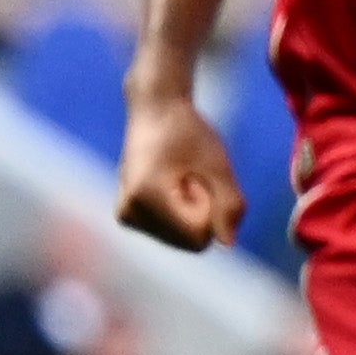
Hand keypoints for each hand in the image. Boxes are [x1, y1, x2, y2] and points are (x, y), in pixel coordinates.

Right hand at [115, 83, 242, 252]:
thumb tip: (228, 243)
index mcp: (146, 196)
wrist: (154, 110)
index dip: (210, 207)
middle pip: (189, 241)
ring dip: (190, 214)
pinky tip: (169, 186)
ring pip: (180, 240)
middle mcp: (129, 211)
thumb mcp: (219, 164)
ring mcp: (125, 216)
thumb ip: (230, 204)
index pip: (198, 235)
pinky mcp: (126, 217)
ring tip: (179, 178)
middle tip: (190, 176)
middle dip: (200, 213)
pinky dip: (178, 215)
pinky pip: (169, 233)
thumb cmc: (188, 131)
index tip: (199, 176)